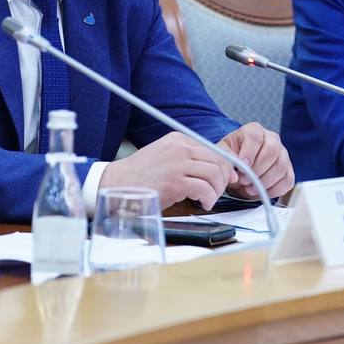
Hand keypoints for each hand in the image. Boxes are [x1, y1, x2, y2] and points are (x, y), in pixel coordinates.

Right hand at [100, 132, 236, 209]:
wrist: (117, 183)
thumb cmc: (140, 174)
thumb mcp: (164, 155)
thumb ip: (186, 158)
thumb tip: (214, 168)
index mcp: (178, 139)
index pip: (212, 149)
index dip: (224, 166)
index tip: (226, 178)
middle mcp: (180, 148)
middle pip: (218, 160)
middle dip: (223, 179)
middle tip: (218, 191)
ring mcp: (178, 164)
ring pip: (214, 175)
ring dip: (216, 191)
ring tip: (209, 199)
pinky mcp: (175, 183)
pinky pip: (204, 190)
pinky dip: (208, 199)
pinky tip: (202, 204)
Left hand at [217, 123, 295, 200]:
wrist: (239, 168)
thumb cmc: (232, 157)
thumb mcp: (223, 154)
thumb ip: (226, 161)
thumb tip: (234, 176)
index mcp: (254, 130)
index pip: (255, 138)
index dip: (249, 154)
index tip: (241, 167)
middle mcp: (272, 139)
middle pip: (272, 151)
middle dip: (257, 170)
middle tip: (244, 180)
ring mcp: (282, 154)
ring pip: (281, 167)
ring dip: (265, 181)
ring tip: (250, 188)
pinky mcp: (288, 169)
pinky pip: (288, 180)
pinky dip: (275, 190)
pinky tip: (262, 192)